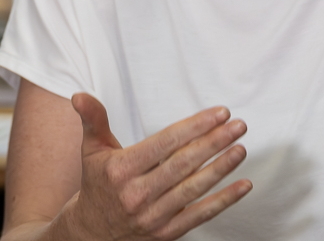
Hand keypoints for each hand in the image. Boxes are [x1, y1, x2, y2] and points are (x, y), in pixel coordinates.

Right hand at [63, 93, 251, 239]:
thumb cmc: (98, 184)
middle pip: (183, 164)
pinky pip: (200, 215)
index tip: (220, 113)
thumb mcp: (92, 151)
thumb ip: (93, 120)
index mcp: (121, 170)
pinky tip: (243, 184)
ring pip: (194, 189)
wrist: (90, 235)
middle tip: (239, 126)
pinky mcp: (166, 233)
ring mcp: (153, 216)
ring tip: (241, 148)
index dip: (195, 126)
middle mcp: (137, 194)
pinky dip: (224, 201)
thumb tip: (79, 95)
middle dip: (214, 142)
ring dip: (221, 168)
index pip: (165, 143)